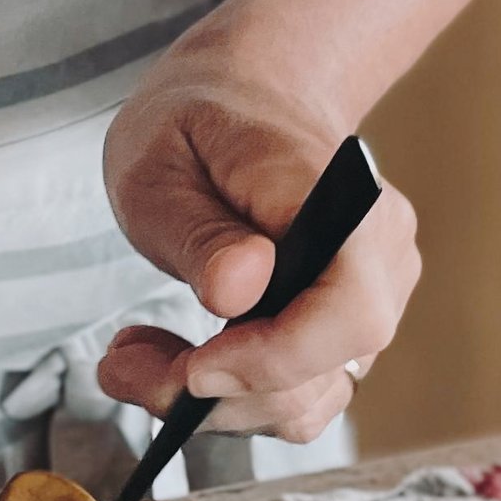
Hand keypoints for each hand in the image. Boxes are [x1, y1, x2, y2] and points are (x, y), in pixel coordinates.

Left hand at [98, 66, 418, 445]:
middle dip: (218, 393)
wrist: (245, 98)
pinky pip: (302, 391)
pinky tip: (177, 358)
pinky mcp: (347, 327)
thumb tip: (240, 289)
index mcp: (337, 193)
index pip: (348, 307)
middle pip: (326, 368)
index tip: (191, 368)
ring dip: (218, 402)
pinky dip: (236, 394)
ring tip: (136, 357)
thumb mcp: (158, 168)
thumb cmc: (194, 126)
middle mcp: (379, 249)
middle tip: (122, 367)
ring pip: (311, 397)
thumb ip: (199, 233)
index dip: (277, 359)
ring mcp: (374, 293)